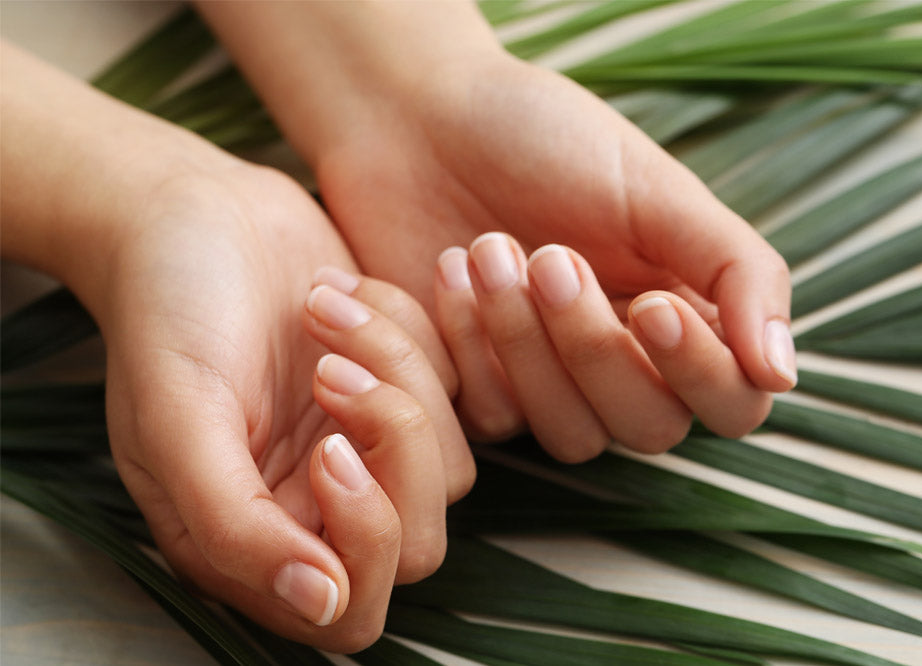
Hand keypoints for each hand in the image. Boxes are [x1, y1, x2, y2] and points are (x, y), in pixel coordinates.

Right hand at [97, 164, 472, 649]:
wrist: (195, 211)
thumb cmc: (170, 313)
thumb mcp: (179, 420)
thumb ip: (236, 526)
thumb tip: (320, 604)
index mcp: (252, 540)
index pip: (352, 610)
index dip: (363, 539)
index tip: (329, 447)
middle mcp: (319, 508)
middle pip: (419, 542)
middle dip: (394, 449)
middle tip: (329, 370)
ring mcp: (369, 449)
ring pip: (452, 461)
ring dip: (396, 370)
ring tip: (321, 306)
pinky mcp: (407, 391)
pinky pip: (460, 387)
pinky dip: (412, 331)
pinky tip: (343, 289)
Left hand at [194, 3, 793, 457]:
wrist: (421, 121)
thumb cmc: (544, 138)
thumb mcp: (655, 188)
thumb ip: (736, 272)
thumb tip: (783, 372)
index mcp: (682, 310)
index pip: (731, 401)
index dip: (699, 373)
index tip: (649, 307)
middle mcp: (624, 361)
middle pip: (649, 427)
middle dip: (594, 349)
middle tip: (549, 257)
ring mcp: (551, 383)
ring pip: (572, 436)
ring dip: (528, 346)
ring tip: (489, 251)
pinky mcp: (481, 389)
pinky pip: (495, 418)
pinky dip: (470, 346)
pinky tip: (450, 271)